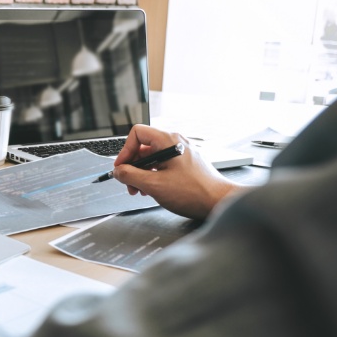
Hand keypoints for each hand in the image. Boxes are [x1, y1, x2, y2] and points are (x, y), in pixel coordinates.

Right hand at [112, 125, 240, 219]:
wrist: (218, 202)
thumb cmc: (194, 192)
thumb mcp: (154, 185)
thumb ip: (131, 176)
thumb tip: (118, 171)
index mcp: (168, 141)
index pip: (137, 134)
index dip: (125, 151)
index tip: (121, 167)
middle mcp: (175, 143)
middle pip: (143, 147)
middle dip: (132, 166)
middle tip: (128, 183)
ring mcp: (181, 153)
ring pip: (152, 158)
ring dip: (141, 173)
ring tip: (140, 190)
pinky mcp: (184, 164)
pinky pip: (162, 165)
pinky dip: (153, 175)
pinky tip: (152, 189)